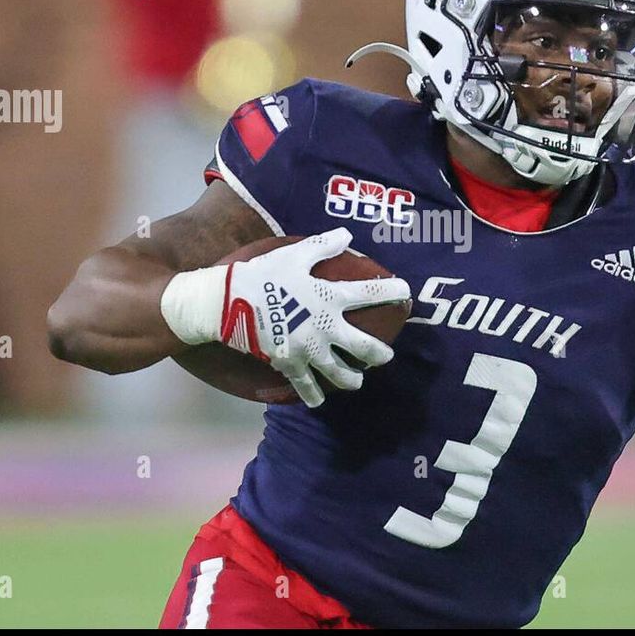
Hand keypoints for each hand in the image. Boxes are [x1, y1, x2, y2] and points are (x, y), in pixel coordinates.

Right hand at [217, 228, 410, 405]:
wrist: (228, 303)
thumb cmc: (264, 275)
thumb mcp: (294, 255)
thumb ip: (323, 246)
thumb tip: (346, 234)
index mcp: (329, 298)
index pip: (369, 294)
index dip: (391, 292)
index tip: (407, 292)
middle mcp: (325, 327)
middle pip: (362, 347)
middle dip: (379, 353)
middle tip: (387, 356)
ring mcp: (308, 349)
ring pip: (339, 372)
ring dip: (351, 379)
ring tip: (358, 382)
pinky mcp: (289, 363)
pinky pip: (305, 385)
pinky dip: (312, 395)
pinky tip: (318, 401)